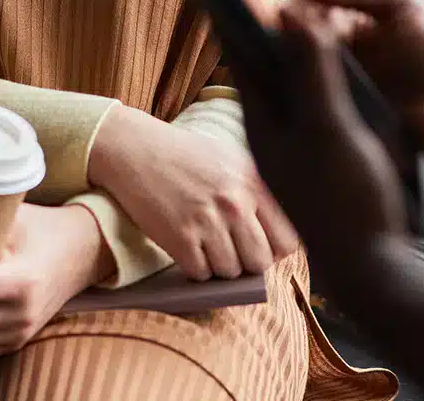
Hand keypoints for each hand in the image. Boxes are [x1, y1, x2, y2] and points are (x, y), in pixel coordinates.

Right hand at [86, 105, 298, 279]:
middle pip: (260, 262)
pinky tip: (186, 245)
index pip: (288, 241)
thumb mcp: (232, 162)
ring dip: (218, 265)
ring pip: (230, 272)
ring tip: (205, 242)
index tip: (259, 245)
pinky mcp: (180, 238)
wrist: (135, 150)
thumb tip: (281, 239)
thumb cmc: (185, 156)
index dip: (274, 249)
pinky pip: (201, 274)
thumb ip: (259, 194)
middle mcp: (235, 203)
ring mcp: (208, 222)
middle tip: (230, 248)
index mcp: (253, 183)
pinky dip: (195, 267)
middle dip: (246, 262)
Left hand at [237, 1, 407, 298]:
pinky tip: (329, 64)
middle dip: (260, 24)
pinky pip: (306, 102)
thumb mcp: (332, 128)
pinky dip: (311, 75)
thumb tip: (290, 12)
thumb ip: (312, 71)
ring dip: (289, 48)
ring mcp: (293, 143)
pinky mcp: (317, 154)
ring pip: (285, 82)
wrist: (372, 267)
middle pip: (260, 63)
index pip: (239, 51)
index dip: (233, 10)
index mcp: (263, 120)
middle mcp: (271, 129)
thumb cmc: (348, 198)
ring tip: (293, 10)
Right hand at [291, 0, 423, 153]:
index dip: (298, 6)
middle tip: (272, 33)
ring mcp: (340, 79)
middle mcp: (346, 48)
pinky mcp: (338, 106)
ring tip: (276, 55)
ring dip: (291, 57)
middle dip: (290, 32)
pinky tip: (287, 80)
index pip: (317, 7)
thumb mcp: (400, 4)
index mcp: (360, 21)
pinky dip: (301, 84)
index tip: (277, 8)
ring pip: (304, 62)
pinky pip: (313, 90)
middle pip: (305, 35)